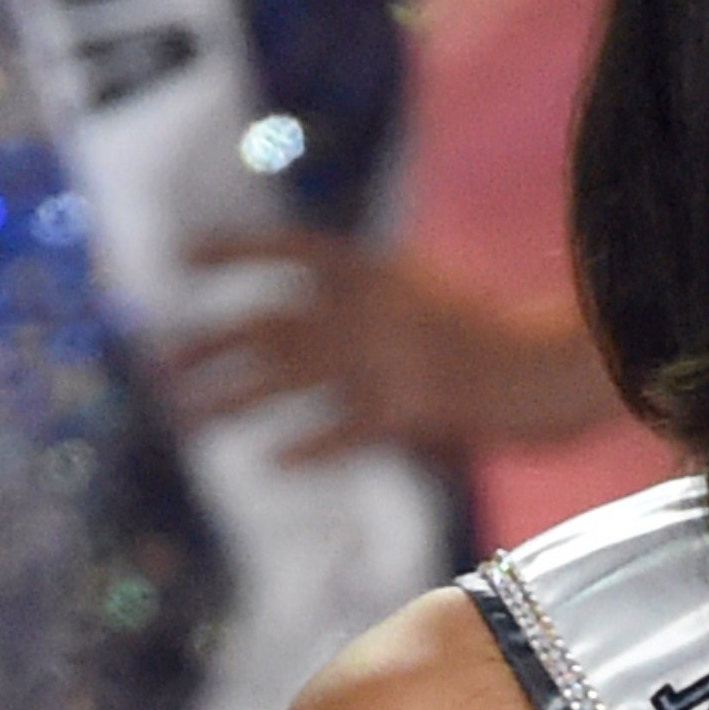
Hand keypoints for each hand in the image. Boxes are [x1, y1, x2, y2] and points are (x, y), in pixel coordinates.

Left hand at [160, 230, 617, 462]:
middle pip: (266, 323)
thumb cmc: (489, 332)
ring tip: (189, 416)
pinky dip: (305, 446)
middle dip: (207, 345)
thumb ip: (364, 294)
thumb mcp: (422, 289)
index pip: (287, 249)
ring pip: (284, 378)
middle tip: (161, 367)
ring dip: (230, 397)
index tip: (184, 258)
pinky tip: (272, 460)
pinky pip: (339, 433)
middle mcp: (367, 309)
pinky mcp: (405, 412)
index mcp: (374, 269)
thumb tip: (302, 307)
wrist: (546, 368)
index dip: (233, 251)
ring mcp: (383, 361)